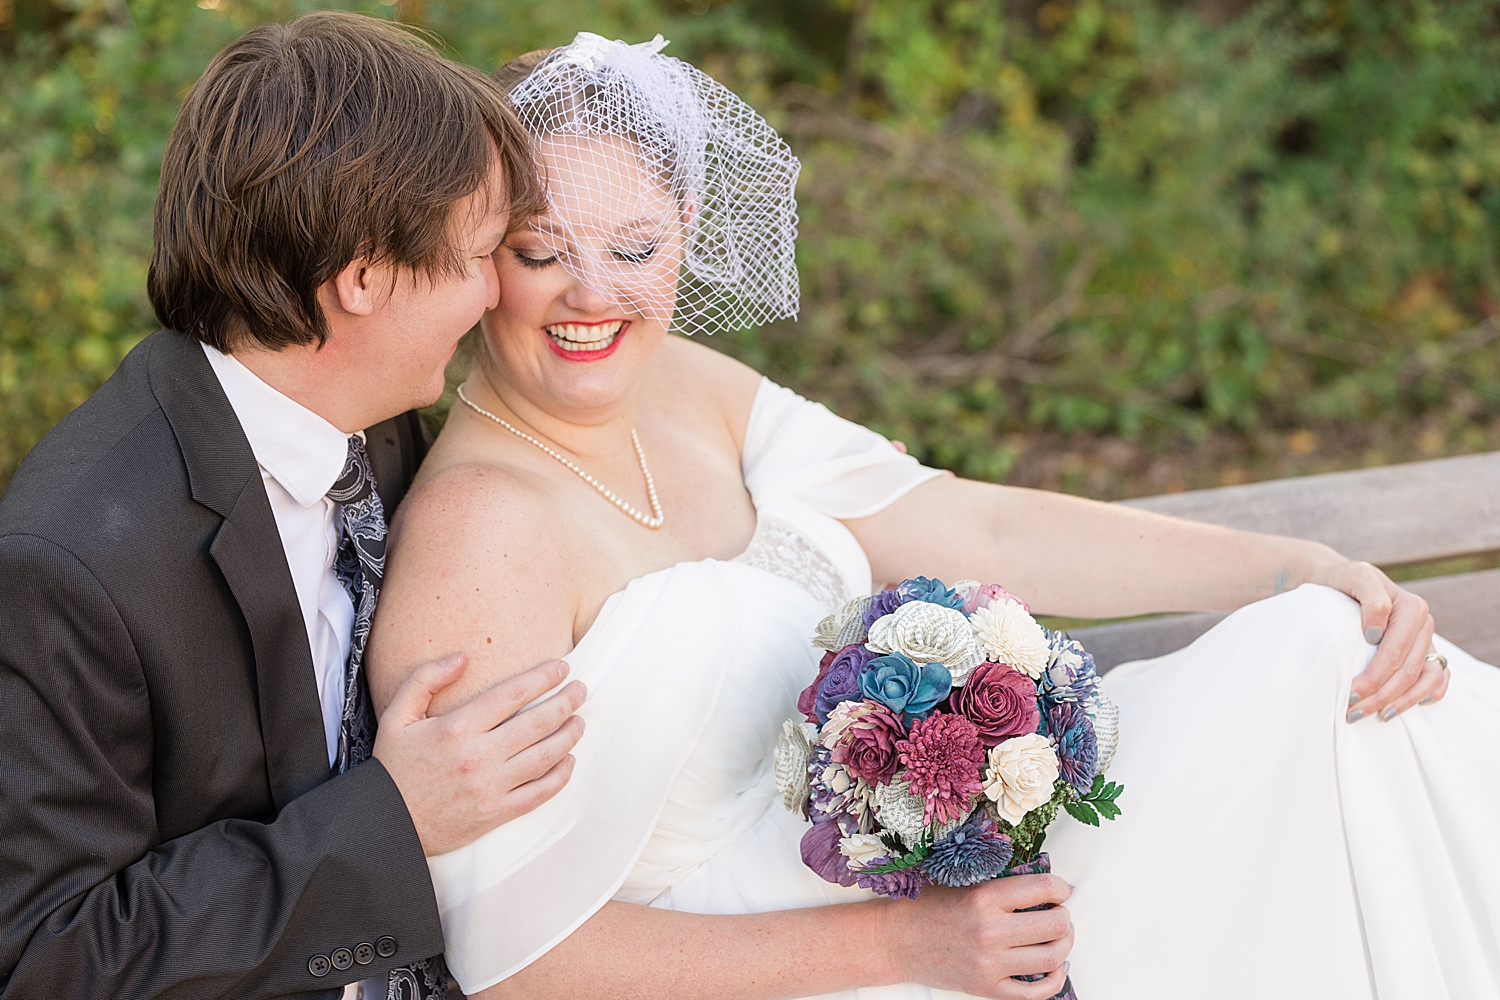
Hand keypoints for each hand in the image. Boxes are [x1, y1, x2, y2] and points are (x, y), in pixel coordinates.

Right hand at [373, 654, 586, 855]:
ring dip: (569, 735)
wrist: (385, 823)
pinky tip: (568, 759)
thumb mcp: (396, 715)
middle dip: (566, 701)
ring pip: (545, 756)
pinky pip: (539, 792)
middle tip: (580, 689)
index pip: (512, 694)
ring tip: (579, 720)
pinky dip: (560, 775)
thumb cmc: (394, 766)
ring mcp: (490, 787)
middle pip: (537, 722)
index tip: (561, 668)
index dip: (543, 678)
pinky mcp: (496, 813)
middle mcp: (477, 756)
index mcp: (456, 728)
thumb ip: (425, 679)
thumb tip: (462, 657)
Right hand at [879, 874, 1073, 998]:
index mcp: (984, 897)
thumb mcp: (961, 883)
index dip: (1060, 888)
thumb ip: (1000, 885)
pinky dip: (1054, 980)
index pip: (1044, 888)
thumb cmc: (924, 908)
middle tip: (1059, 913)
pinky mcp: (987, 988)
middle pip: (1055, 924)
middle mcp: (990, 931)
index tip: (1059, 890)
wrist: (893, 941)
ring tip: (1059, 937)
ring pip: (1052, 957)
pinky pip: (1035, 992)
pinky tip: (1053, 968)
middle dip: (1065, 917)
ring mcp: (990, 963)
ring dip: (1064, 945)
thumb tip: (1043, 887)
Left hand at [1307, 560, 1449, 721]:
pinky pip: (1437, 677)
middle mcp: (1423, 625)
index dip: (1373, 678)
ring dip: (1402, 702)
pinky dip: (1427, 694)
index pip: (1394, 654)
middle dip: (1381, 696)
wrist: (1339, 581)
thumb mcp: (1354, 577)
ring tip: (1377, 715)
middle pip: (1407, 671)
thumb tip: (1377, 633)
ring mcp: (1426, 639)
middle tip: (1352, 712)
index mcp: (1411, 608)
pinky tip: (1407, 705)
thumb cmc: (1343, 581)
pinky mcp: (1425, 650)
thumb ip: (1372, 599)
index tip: (1349, 694)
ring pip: (1425, 680)